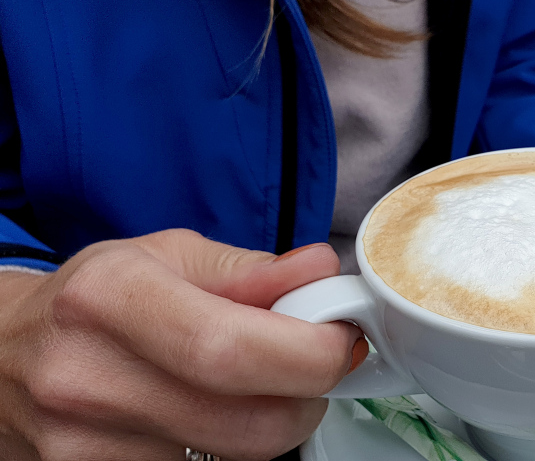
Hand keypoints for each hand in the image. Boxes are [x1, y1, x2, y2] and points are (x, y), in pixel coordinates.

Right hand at [0, 229, 365, 459]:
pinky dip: (232, 441)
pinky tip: (212, 409)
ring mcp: (88, 449)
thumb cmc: (93, 298)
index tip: (338, 339)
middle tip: (310, 362)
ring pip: (237, 456)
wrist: (7, 356)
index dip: (308, 352)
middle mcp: (92, 381)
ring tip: (254, 379)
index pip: (232, 348)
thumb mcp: (164, 257)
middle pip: (250, 423)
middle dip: (308, 395)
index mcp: (113, 300)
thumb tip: (319, 271)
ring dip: (273, 419)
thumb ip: (249, 269)